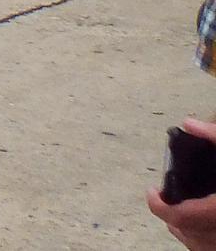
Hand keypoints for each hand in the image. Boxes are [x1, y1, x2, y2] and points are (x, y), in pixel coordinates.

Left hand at [150, 119, 215, 247]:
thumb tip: (190, 124)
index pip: (183, 216)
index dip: (160, 206)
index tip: (152, 192)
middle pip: (189, 233)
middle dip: (173, 217)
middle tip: (166, 199)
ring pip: (201, 246)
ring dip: (187, 232)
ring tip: (182, 212)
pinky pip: (212, 250)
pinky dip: (204, 241)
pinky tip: (205, 225)